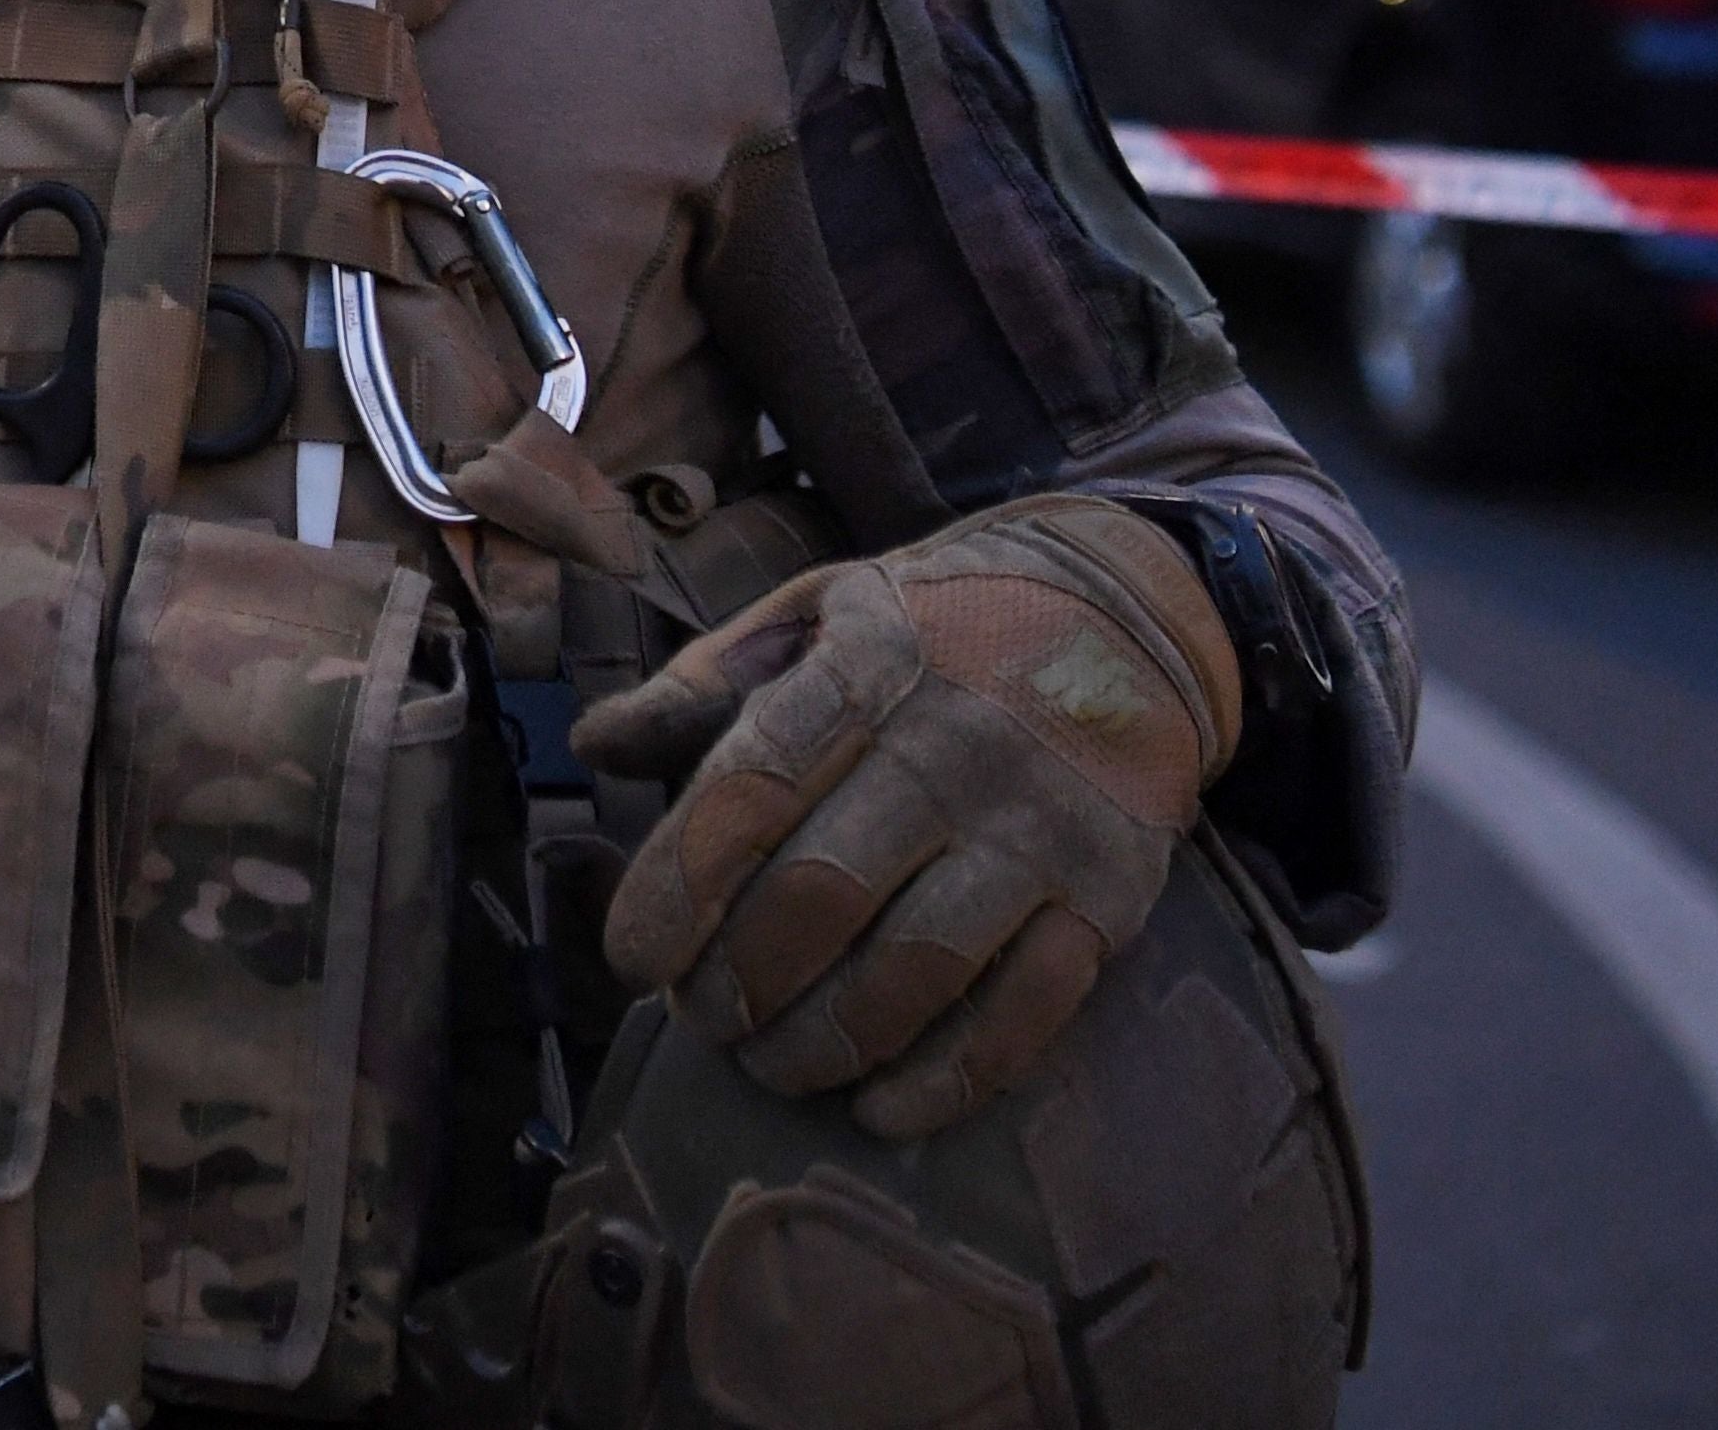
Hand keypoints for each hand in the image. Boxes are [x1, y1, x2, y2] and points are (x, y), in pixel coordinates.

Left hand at [575, 494, 1240, 1141]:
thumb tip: (594, 747)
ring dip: (826, 1041)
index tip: (632, 958)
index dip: (679, 886)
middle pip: (824, 895)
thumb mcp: (815, 613)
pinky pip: (1024, 1013)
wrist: (1123, 610)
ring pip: (917, 967)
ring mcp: (1040, 826)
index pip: (752, 788)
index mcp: (868, 666)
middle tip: (701, 1019)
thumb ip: (702, 687)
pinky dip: (944, 1079)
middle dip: (742, 981)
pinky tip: (878, 1107)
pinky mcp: (1109, 894)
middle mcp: (957, 745)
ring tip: (770, 1064)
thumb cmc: (932, 627)